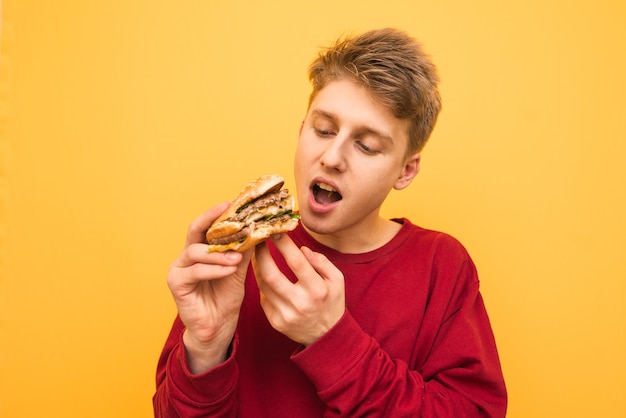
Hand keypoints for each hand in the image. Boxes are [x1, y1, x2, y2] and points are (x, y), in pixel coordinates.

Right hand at [167, 202, 252, 372]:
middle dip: (212, 220)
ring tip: (238, 256)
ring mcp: (179, 269)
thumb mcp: (238, 270)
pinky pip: (195, 271)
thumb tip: (258, 229)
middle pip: (195, 230)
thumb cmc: (225, 298)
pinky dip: (213, 269)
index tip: (233, 202)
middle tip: (231, 215)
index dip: (218, 213)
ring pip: (196, 251)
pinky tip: (229, 270)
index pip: (207, 225)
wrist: (217, 327)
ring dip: (219, 252)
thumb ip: (244, 251)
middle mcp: (186, 255)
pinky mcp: (176, 284)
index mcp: (200, 249)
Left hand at [252, 234, 344, 345]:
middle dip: (261, 254)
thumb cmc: (332, 302)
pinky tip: (263, 275)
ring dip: (257, 267)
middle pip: (272, 274)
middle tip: (257, 240)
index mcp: (317, 289)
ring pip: (263, 286)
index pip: (296, 261)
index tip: (275, 230)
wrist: (326, 336)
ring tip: (257, 254)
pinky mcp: (276, 322)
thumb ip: (322, 262)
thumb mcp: (337, 280)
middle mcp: (300, 303)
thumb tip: (301, 249)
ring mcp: (286, 314)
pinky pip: (264, 298)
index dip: (283, 244)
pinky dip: (262, 284)